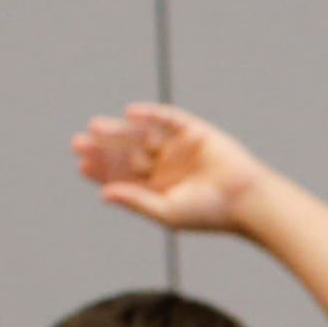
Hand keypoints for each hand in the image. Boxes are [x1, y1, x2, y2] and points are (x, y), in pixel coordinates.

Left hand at [73, 101, 276, 232]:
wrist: (248, 200)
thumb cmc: (210, 213)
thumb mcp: (167, 211)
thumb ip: (136, 201)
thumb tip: (103, 194)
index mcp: (156, 186)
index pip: (122, 175)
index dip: (101, 170)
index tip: (82, 164)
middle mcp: (164, 165)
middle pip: (127, 153)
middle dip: (104, 148)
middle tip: (79, 143)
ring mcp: (178, 146)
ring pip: (142, 134)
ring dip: (119, 130)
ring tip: (97, 128)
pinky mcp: (194, 130)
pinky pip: (168, 118)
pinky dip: (150, 114)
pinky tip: (131, 113)